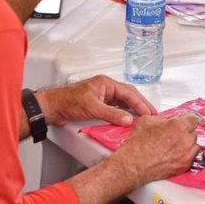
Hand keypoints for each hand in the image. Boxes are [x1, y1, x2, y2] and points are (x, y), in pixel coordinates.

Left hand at [37, 75, 156, 126]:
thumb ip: (111, 114)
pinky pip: (117, 108)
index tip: (149, 112)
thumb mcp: (92, 107)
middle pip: (129, 96)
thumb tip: (127, 119)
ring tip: (144, 117)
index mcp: (106, 83)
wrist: (51, 108)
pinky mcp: (99, 105)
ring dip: (134, 109)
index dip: (141, 103)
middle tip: (152, 114)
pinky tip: (129, 119)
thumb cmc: (67, 101)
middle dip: (141, 105)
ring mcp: (103, 97)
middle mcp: (106, 88)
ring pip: (124, 102)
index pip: (129, 92)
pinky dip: (125, 113)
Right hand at [114, 113, 199, 184]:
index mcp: (179, 126)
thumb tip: (167, 120)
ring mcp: (186, 154)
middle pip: (193, 131)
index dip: (188, 118)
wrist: (133, 164)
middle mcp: (185, 140)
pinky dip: (185, 155)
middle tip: (174, 134)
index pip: (194, 117)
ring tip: (173, 144)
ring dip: (186, 143)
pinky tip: (174, 153)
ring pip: (194, 145)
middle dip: (185, 131)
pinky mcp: (184, 165)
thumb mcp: (148, 120)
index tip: (187, 119)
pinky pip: (191, 157)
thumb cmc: (138, 145)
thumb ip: (163, 118)